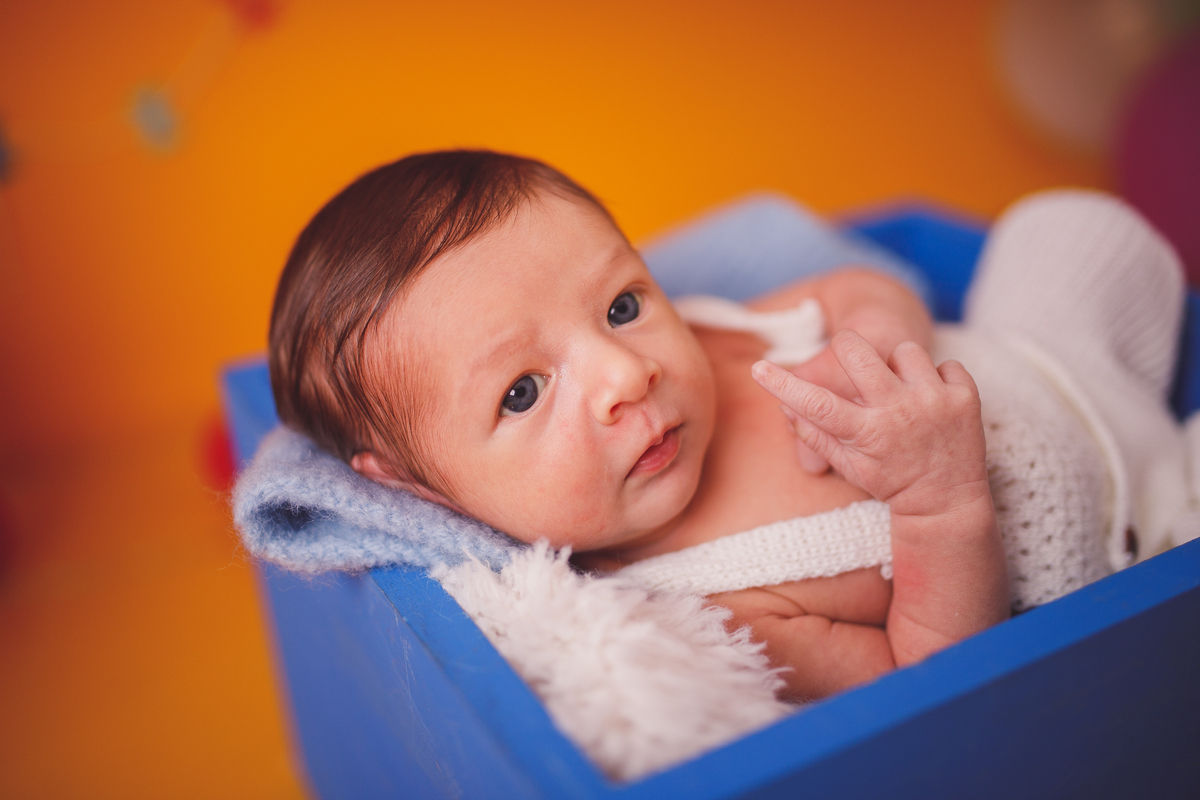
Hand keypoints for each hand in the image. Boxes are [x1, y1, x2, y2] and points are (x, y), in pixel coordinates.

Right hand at [751, 330, 988, 516]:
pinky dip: (937, 379)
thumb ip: (815, 433)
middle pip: (856, 352)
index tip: (759, 368)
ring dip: (899, 367)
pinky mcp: (967, 397)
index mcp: (867, 433)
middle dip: (847, 348)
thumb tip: (785, 405)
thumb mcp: (849, 464)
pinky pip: (945, 364)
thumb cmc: (890, 480)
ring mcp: (936, 402)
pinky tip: (933, 401)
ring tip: (903, 392)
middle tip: (851, 360)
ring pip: (904, 351)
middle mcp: (900, 413)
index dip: (783, 384)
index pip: (815, 403)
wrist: (948, 502)